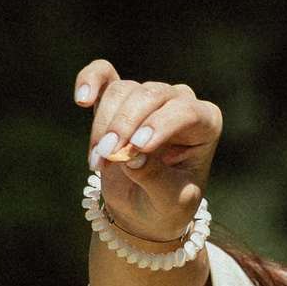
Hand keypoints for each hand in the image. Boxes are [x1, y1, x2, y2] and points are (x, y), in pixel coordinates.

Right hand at [75, 61, 221, 242]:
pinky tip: (82, 98)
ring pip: (122, 91)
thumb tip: (131, 157)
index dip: (159, 124)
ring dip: (103, 126)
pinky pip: (104, 75)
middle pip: (150, 95)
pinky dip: (90, 80)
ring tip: (97, 164)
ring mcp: (149, 99)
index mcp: (204, 124)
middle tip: (106, 158)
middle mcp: (179, 103)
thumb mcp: (169, 202)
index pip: (185, 111)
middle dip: (124, 125)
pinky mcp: (119, 102)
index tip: (136, 147)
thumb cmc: (166, 206)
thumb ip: (155, 180)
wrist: (145, 210)